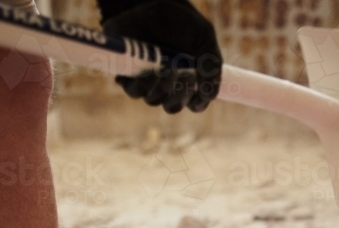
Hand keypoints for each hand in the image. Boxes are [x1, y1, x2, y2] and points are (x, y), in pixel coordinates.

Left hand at [99, 0, 221, 112]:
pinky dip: (144, 82)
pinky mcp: (126, 73)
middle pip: (172, 106)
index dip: (197, 102)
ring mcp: (146, 80)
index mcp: (187, 80)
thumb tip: (211, 96)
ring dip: (163, 87)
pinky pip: (133, 90)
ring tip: (168, 66)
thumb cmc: (181, 22)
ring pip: (153, 100)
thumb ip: (212, 65)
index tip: (200, 90)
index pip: (194, 104)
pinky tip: (152, 68)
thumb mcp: (204, 38)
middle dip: (180, 95)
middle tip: (184, 74)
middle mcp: (166, 84)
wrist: (152, 1)